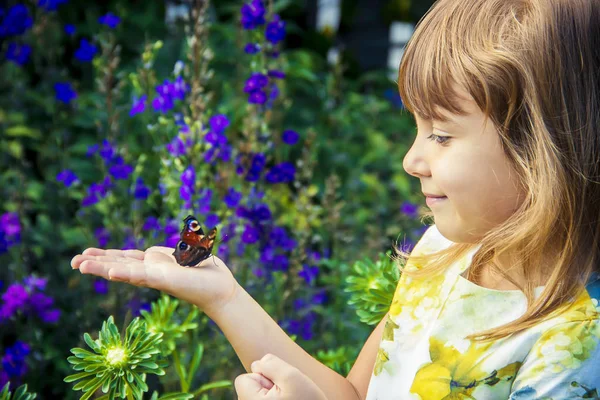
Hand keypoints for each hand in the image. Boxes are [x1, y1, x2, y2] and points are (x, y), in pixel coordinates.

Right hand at [70, 246, 238, 314]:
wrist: (220, 288)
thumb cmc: (204, 272)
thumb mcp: (183, 254)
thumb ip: (168, 252)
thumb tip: (152, 252)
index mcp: (153, 264)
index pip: (124, 259)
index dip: (106, 257)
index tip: (85, 254)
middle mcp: (150, 271)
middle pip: (118, 264)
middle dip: (95, 263)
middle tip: (72, 262)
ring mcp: (154, 276)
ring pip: (123, 270)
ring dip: (101, 268)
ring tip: (79, 266)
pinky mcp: (163, 279)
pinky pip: (141, 275)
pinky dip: (125, 274)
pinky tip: (109, 273)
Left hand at [234, 354, 327, 399]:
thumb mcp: (292, 377)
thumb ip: (271, 364)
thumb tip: (256, 364)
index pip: (243, 379)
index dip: (262, 377)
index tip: (277, 388)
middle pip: (250, 389)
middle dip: (266, 386)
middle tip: (285, 396)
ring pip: (258, 396)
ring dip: (271, 395)